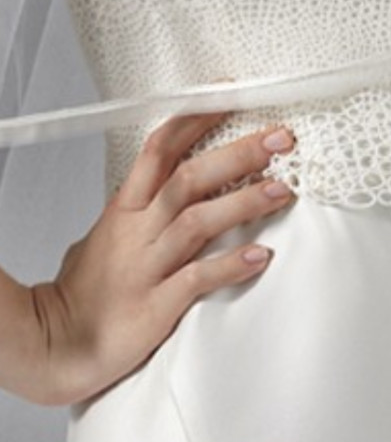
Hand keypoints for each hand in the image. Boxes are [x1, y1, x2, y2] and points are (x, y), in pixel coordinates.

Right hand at [25, 112, 295, 404]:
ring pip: (197, 221)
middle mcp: (137, 231)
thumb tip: (159, 189)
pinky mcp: (154, 306)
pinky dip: (229, 266)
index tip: (232, 98)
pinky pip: (196, 280)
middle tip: (277, 139)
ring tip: (281, 190)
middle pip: (188, 178)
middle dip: (237, 154)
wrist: (57, 342)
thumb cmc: (84, 292)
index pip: (161, 148)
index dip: (197, 119)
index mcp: (125, 209)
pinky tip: (259, 256)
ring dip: (242, 203)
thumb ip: (136, 210)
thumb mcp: (105, 235)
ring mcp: (146, 267)